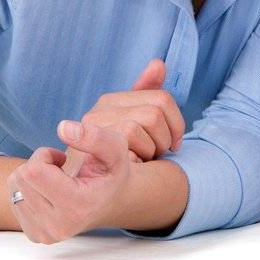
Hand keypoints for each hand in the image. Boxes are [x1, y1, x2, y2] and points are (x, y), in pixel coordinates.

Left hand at [9, 120, 131, 243]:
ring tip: (56, 179)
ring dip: (32, 176)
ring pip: (14, 187)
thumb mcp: (114, 148)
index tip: (62, 158)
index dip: (44, 155)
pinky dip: (28, 189)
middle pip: (21, 177)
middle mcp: (59, 226)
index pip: (34, 171)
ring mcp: (45, 234)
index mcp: (78, 207)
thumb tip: (62, 127)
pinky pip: (13, 199)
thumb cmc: (110, 172)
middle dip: (38, 163)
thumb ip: (93, 136)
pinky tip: (49, 192)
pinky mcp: (34, 235)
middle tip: (60, 168)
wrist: (110, 201)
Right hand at [62, 59, 183, 176]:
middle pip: (157, 110)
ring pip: (147, 120)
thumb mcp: (135, 133)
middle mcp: (102, 107)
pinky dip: (138, 157)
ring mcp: (95, 122)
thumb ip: (147, 97)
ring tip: (139, 161)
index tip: (174, 144)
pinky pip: (131, 134)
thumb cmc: (111, 166)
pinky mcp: (91, 137)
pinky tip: (128, 167)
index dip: (177, 124)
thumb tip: (159, 63)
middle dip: (164, 139)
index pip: (163, 98)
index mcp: (113, 101)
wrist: (82, 195)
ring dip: (151, 150)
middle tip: (152, 156)